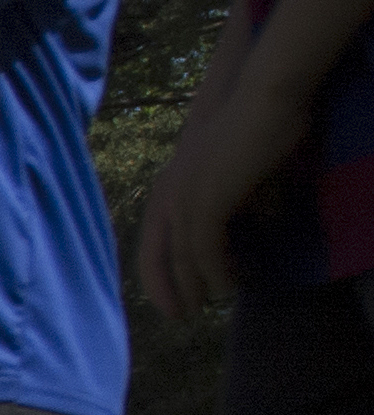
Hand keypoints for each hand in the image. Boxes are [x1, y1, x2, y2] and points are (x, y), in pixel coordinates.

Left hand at [136, 67, 306, 321]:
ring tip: (204, 307)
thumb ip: (234, 199)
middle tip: (181, 315)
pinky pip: (204, 249)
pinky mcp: (205, 202)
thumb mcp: (235, 172)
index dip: (157, 275)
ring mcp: (183, 198)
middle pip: (157, 255)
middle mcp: (168, 195)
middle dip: (168, 289)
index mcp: (168, 187)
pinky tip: (228, 287)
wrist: (263, 99)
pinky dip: (216, 272)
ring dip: (194, 286)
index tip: (168, 300)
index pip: (150, 242)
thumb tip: (250, 221)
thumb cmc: (256, 128)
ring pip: (181, 257)